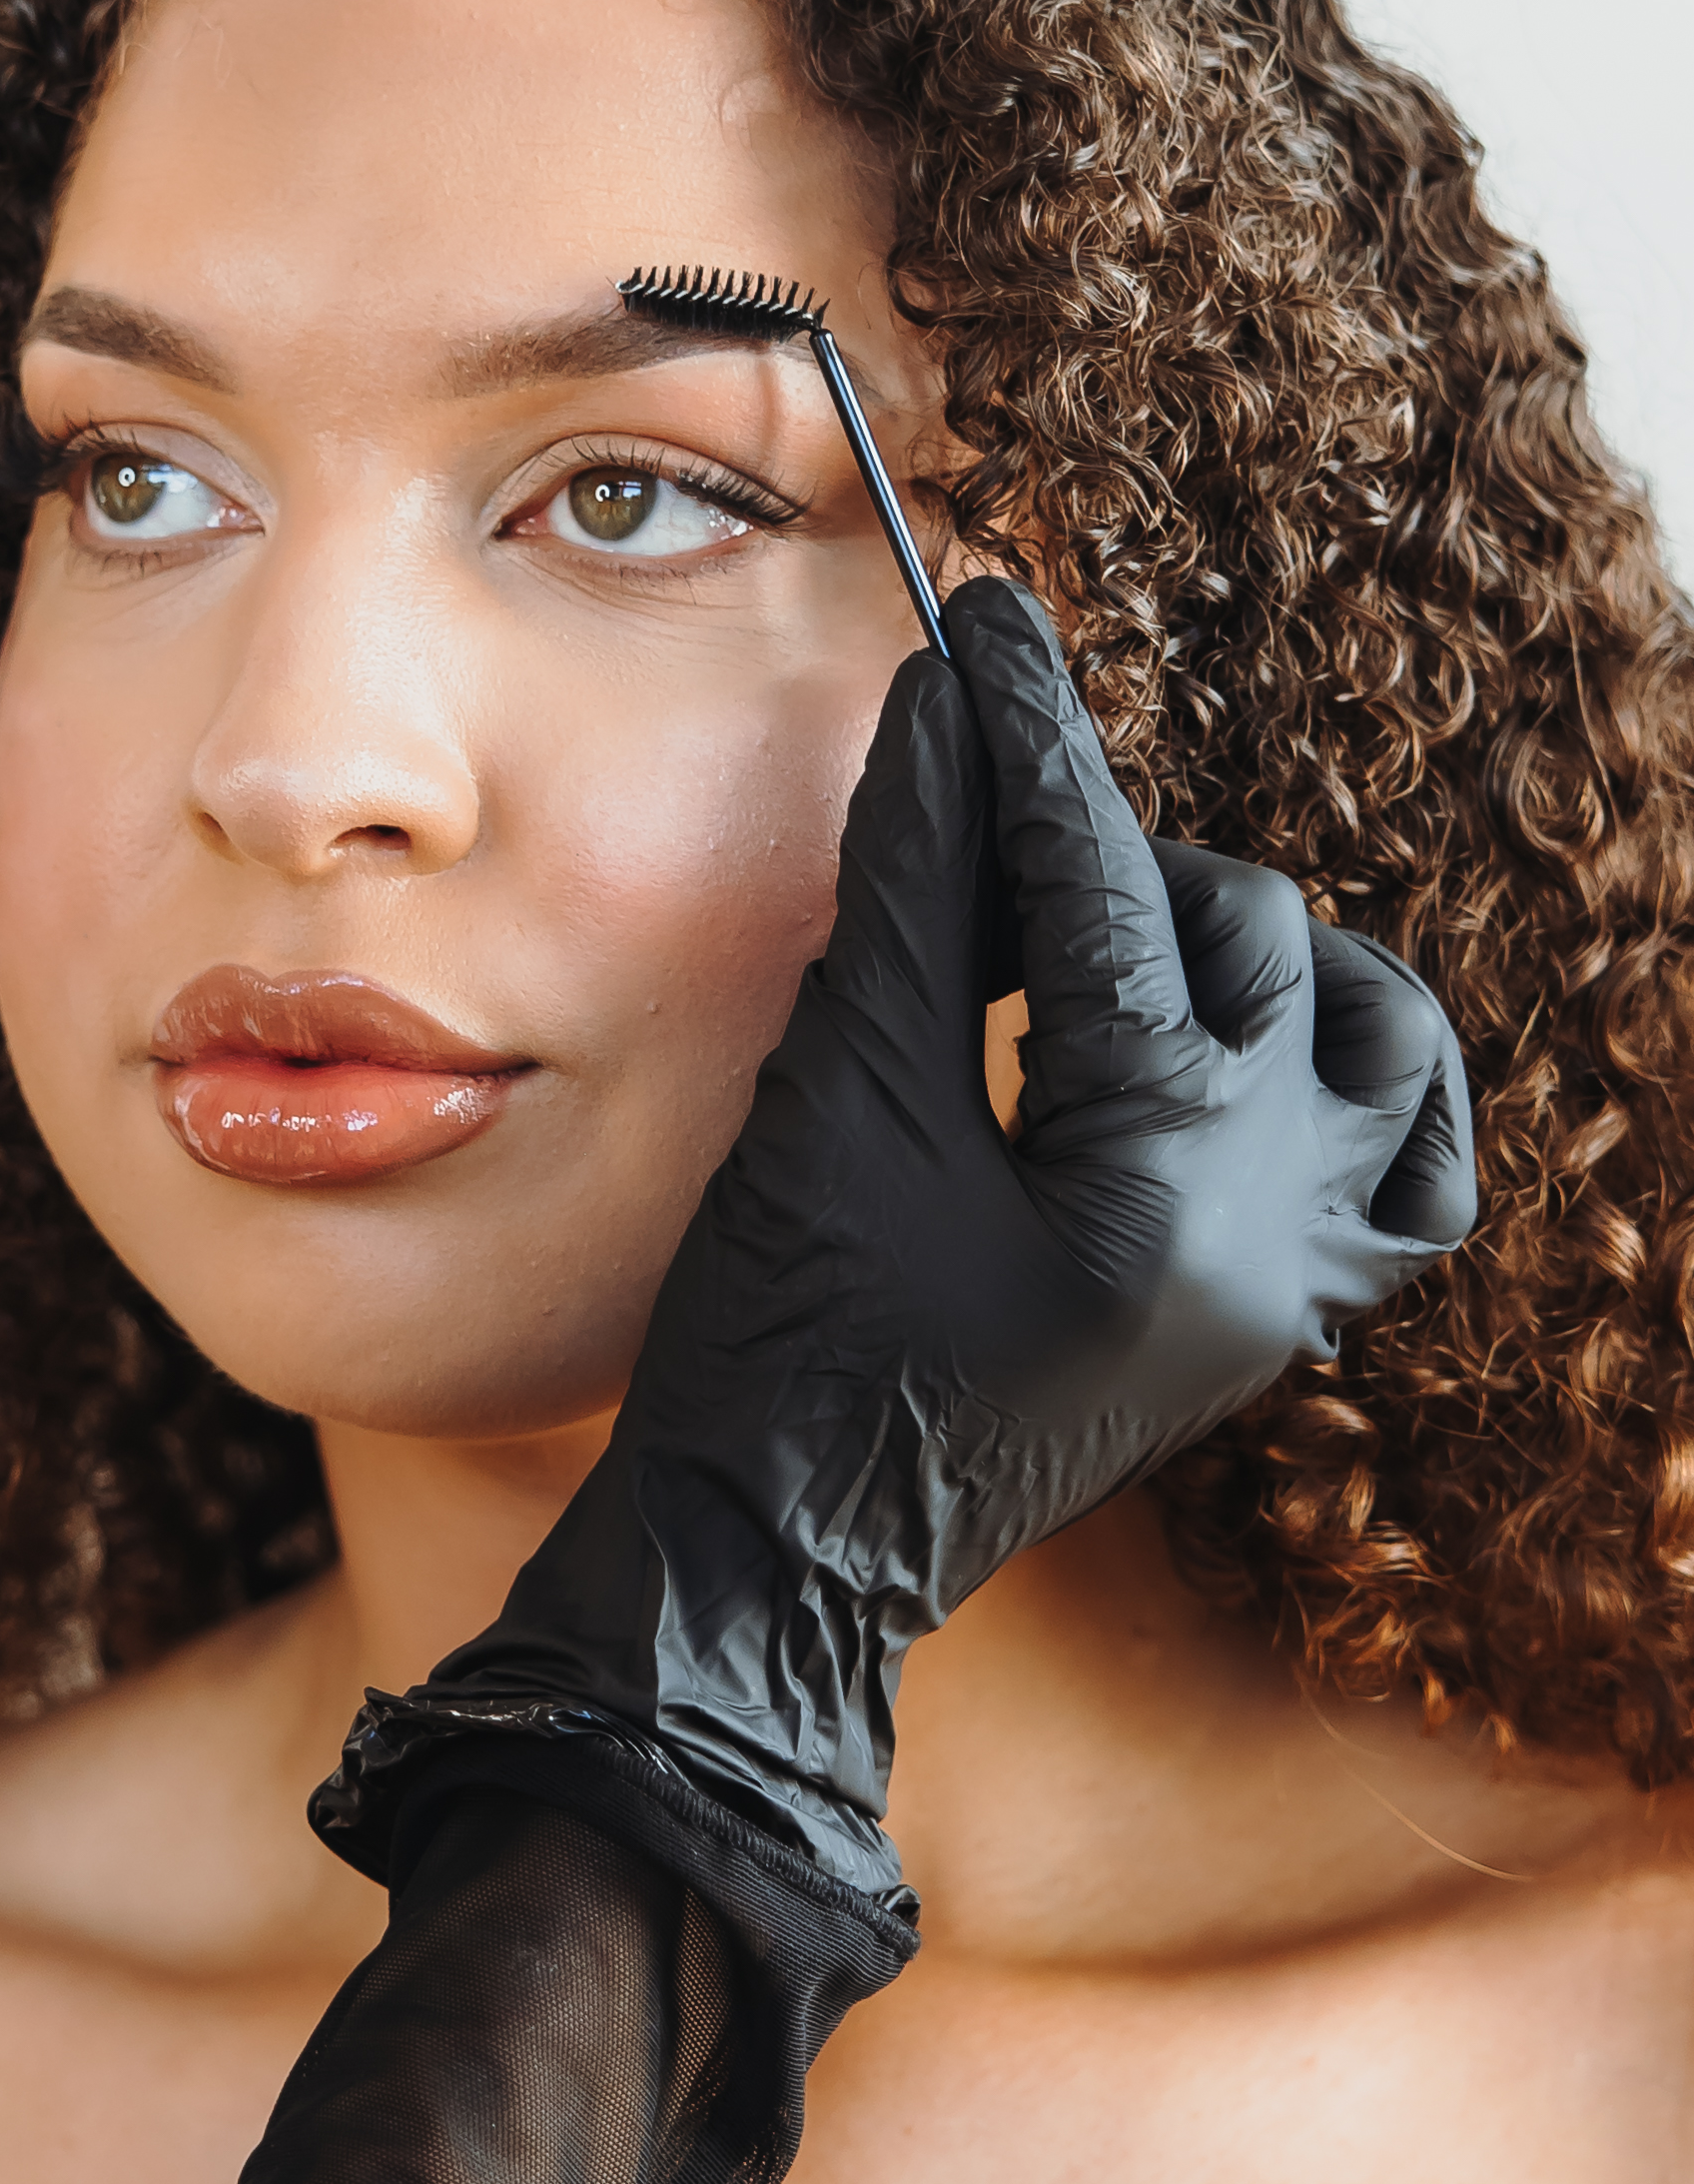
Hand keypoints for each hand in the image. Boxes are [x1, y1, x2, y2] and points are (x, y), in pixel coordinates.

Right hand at [367, 577, 1475, 1896]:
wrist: (776, 1557)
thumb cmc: (783, 1345)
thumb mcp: (837, 1094)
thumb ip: (916, 887)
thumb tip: (950, 707)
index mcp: (1161, 1188)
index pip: (1110, 897)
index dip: (1031, 747)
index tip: (984, 626)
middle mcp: (1275, 1237)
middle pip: (1250, 940)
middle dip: (1106, 867)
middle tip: (967, 870)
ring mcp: (1301, 1288)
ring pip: (1374, 1037)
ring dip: (1255, 955)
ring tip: (1105, 955)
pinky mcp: (1285, 1321)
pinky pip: (1407, 1175)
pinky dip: (1349, 1082)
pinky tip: (1239, 1052)